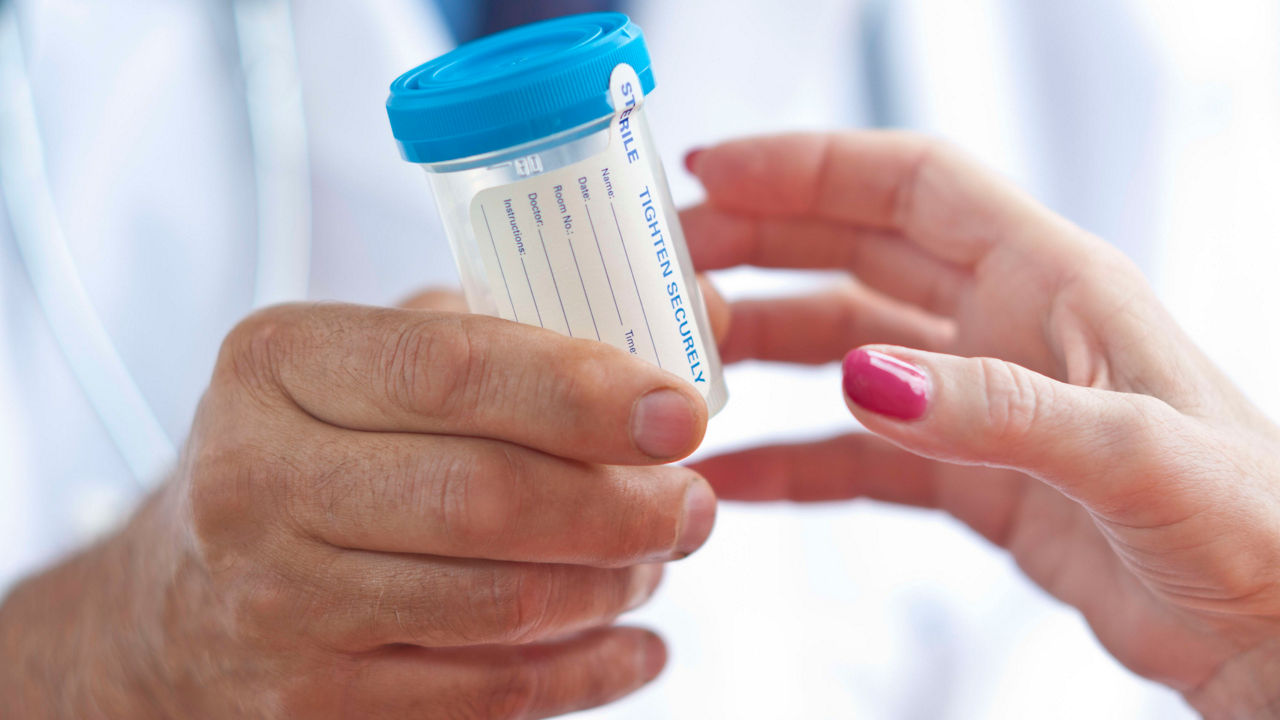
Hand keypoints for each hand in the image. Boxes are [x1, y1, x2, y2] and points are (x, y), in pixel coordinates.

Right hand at [0, 294, 716, 717]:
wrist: (185, 594)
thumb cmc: (324, 448)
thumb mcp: (384, 357)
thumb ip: (522, 328)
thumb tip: (700, 317)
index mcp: (280, 360)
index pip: (452, 368)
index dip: (584, 393)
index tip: (683, 415)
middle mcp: (257, 479)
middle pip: (484, 498)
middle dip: (623, 507)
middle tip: (693, 504)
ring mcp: (275, 603)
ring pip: (499, 608)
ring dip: (614, 587)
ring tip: (658, 559)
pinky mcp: (312, 702)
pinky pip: (489, 698)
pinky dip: (588, 673)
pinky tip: (636, 644)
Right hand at [682, 132, 1279, 716]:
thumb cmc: (1256, 527)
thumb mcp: (1133, 454)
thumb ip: (996, 410)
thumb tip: (862, 377)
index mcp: (1052, 282)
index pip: (912, 183)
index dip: (810, 165)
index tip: (714, 170)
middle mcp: (1009, 328)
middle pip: (860, 252)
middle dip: (762, 244)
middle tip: (672, 260)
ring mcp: (985, 404)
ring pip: (848, 349)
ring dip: (767, 349)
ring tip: (686, 366)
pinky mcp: (977, 481)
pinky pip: (861, 458)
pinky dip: (794, 462)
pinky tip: (738, 480)